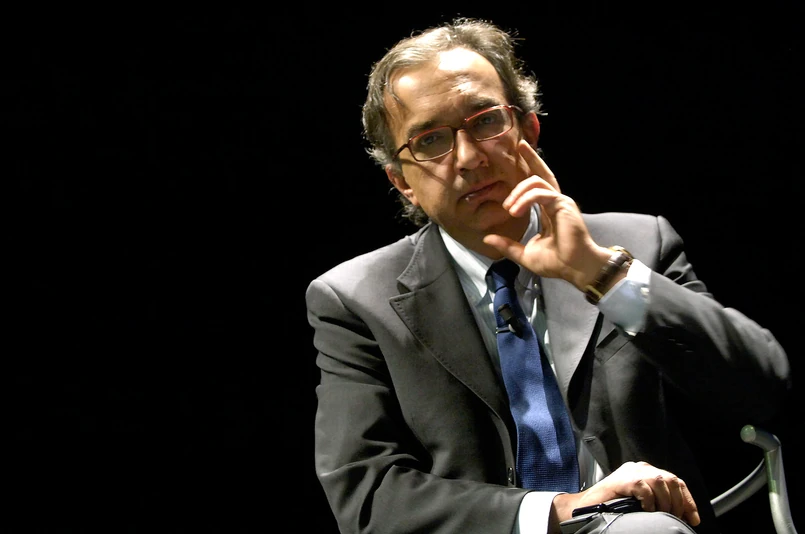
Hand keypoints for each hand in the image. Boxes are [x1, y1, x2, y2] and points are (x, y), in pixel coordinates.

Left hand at [483, 141, 609, 288]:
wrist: (574, 269)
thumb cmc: (556, 262)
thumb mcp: (525, 254)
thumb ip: (507, 245)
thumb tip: (487, 238)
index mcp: (548, 210)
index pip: (536, 186)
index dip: (526, 175)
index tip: (514, 166)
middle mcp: (555, 201)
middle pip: (542, 173)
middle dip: (531, 158)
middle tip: (519, 145)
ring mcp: (560, 201)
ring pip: (536, 181)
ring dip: (518, 192)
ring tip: (509, 208)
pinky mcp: (562, 204)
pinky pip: (540, 193)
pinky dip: (525, 199)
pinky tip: (515, 210)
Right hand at [552, 461, 700, 527]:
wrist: (583, 508)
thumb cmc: (609, 508)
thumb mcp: (639, 502)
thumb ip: (656, 500)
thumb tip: (682, 513)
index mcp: (645, 472)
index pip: (675, 481)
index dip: (687, 500)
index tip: (693, 519)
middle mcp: (640, 468)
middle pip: (671, 480)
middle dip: (678, 503)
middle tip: (675, 518)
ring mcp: (631, 471)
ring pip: (660, 482)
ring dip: (665, 503)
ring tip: (659, 515)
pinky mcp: (623, 478)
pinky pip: (645, 487)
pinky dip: (649, 502)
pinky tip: (645, 510)